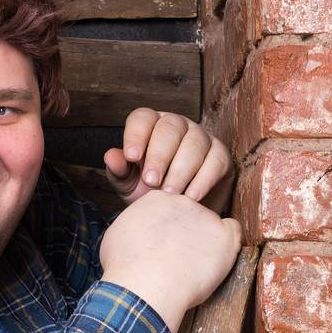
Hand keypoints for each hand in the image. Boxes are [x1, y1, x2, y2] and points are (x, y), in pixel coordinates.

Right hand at [98, 190, 242, 332]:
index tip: (163, 247)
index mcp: (155, 199)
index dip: (167, 229)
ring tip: (191, 267)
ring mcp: (204, 216)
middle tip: (177, 258)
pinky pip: (234, 231)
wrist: (144, 286)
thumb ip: (132, 228)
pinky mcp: (224, 235)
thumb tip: (136, 236)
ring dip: (204, 241)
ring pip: (210, 224)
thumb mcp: (115, 239)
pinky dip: (227, 245)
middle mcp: (182, 201)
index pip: (169, 208)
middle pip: (189, 213)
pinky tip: (216, 260)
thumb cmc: (125, 269)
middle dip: (185, 233)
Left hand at [103, 109, 234, 215]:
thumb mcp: (129, 185)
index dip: (136, 134)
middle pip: (170, 128)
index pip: (143, 118)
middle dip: (160, 155)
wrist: (177, 214)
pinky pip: (216, 160)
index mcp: (151, 126)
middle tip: (151, 182)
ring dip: (181, 170)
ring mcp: (201, 137)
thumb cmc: (149, 192)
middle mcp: (177, 126)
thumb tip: (111, 157)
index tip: (132, 157)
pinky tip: (191, 197)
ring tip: (170, 193)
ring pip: (194, 143)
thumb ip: (120, 171)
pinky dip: (204, 180)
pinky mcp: (220, 155)